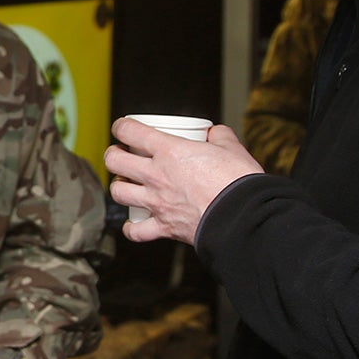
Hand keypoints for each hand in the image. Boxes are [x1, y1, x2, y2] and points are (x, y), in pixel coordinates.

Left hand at [104, 119, 261, 245]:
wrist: (244, 216)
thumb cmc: (239, 182)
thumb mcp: (232, 148)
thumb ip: (220, 136)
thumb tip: (215, 133)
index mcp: (170, 151)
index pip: (130, 131)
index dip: (121, 126)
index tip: (122, 128)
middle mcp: (156, 175)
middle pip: (115, 161)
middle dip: (113, 155)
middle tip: (120, 155)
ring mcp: (157, 202)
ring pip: (118, 193)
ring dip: (118, 187)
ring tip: (125, 185)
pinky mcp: (164, 227)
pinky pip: (135, 231)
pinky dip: (131, 228)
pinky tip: (132, 223)